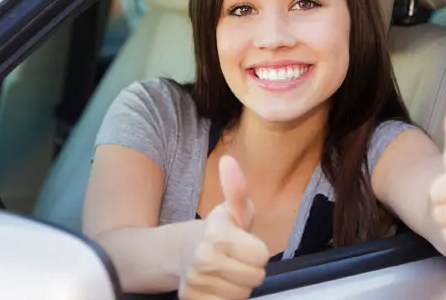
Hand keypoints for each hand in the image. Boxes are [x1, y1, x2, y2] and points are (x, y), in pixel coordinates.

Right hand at [178, 155, 270, 299]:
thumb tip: (228, 160)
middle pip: (255, 278)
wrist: (183, 252)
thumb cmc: (219, 230)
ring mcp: (196, 283)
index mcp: (217, 236)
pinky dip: (225, 298)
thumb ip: (236, 188)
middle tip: (235, 259)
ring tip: (227, 271)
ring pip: (242, 295)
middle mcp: (204, 260)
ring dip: (238, 285)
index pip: (262, 256)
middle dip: (249, 269)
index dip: (257, 250)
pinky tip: (217, 285)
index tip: (244, 243)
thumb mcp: (232, 209)